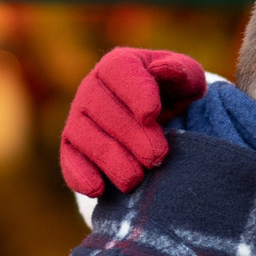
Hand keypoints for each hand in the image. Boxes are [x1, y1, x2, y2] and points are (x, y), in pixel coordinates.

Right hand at [59, 47, 208, 196]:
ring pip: (86, 137)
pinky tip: (98, 190)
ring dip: (111, 160)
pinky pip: (69, 160)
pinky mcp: (71, 147)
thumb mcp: (186, 82)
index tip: (152, 115)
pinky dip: (80, 175)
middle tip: (157, 157)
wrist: (157, 124)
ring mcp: (78, 118)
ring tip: (136, 179)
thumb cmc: (173, 97)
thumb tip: (166, 70)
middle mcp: (92, 88)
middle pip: (103, 109)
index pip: (121, 71)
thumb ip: (182, 73)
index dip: (135, 93)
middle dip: (130, 135)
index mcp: (119, 65)